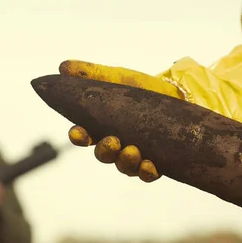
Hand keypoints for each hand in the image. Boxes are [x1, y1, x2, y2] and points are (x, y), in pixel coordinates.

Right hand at [60, 60, 184, 182]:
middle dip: (105, 151)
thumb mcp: (117, 77)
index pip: (83, 135)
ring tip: (133, 151)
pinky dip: (146, 172)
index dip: (78, 136)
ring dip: (125, 161)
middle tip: (113, 142)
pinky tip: (149, 166)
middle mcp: (116, 144)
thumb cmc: (141, 88)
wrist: (178, 93)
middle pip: (103, 155)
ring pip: (124, 166)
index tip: (78, 132)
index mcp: (101, 125)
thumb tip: (63, 67)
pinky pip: (147, 174)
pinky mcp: (157, 161)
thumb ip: (91, 73)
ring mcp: (136, 155)